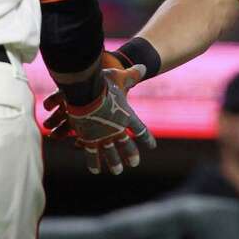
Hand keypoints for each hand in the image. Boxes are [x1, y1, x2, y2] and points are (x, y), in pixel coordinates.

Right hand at [43, 58, 154, 174]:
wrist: (86, 93)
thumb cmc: (103, 83)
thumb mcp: (120, 77)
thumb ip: (132, 75)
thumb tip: (144, 67)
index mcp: (127, 116)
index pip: (140, 130)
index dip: (146, 138)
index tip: (152, 146)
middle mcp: (117, 129)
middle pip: (126, 145)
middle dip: (130, 154)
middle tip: (134, 164)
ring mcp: (103, 136)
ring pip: (110, 153)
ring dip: (114, 163)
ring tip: (117, 171)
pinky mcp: (88, 139)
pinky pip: (92, 154)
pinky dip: (94, 162)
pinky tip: (95, 170)